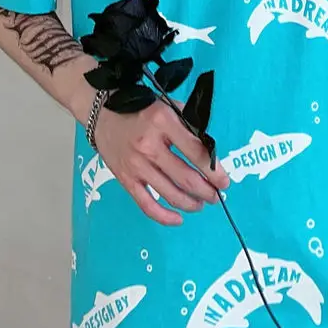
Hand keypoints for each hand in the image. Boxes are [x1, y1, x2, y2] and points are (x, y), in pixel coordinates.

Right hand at [94, 98, 229, 225]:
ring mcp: (136, 165)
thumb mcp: (169, 108)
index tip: (225, 181)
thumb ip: (189, 126)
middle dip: (206, 191)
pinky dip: (164, 216)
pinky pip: (146, 204)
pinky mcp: (125, 179)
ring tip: (201, 204)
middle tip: (216, 195)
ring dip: (191, 203)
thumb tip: (210, 152)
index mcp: (164, 124)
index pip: (196, 152)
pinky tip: (178, 219)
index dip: (215, 171)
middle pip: (185, 178)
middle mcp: (150, 147)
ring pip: (170, 194)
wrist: (102, 113)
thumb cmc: (141, 109)